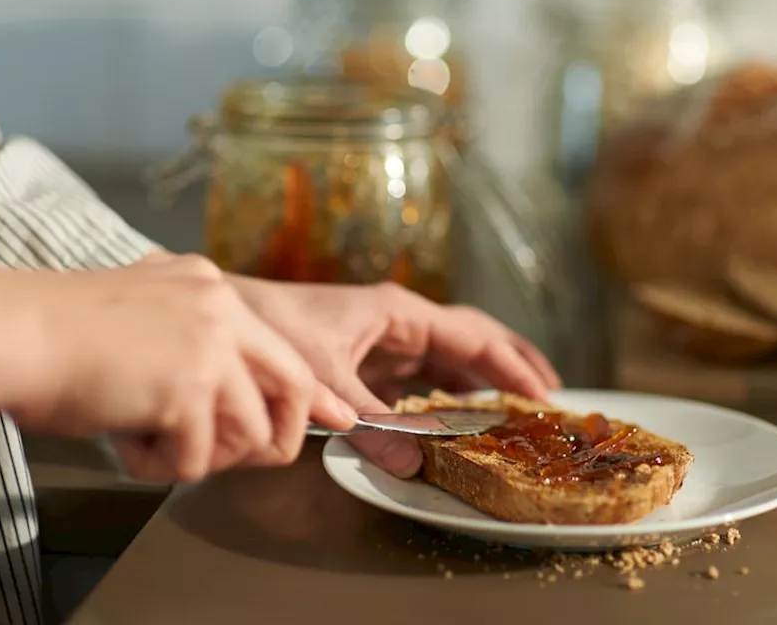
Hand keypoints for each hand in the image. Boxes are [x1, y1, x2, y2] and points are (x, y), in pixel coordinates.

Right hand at [16, 254, 355, 481]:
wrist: (9, 334)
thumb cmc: (50, 337)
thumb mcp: (138, 321)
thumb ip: (185, 347)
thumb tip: (216, 404)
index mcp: (206, 288)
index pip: (278, 346)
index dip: (308, 393)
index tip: (335, 416)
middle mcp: (218, 309)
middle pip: (294, 385)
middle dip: (278, 437)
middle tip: (245, 459)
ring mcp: (209, 347)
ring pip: (249, 434)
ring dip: (199, 456)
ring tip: (147, 441)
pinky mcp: (188, 388)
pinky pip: (196, 460)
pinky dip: (156, 466)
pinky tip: (122, 440)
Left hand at [229, 277, 561, 477]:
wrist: (228, 315)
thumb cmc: (273, 330)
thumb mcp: (327, 381)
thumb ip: (373, 424)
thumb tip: (416, 464)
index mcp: (399, 312)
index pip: (473, 337)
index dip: (511, 367)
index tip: (542, 396)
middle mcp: (400, 320)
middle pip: (473, 338)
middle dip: (512, 364)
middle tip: (548, 396)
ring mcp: (386, 337)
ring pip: (450, 355)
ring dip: (484, 378)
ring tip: (518, 404)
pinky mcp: (369, 356)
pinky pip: (423, 373)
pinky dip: (448, 391)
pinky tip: (461, 414)